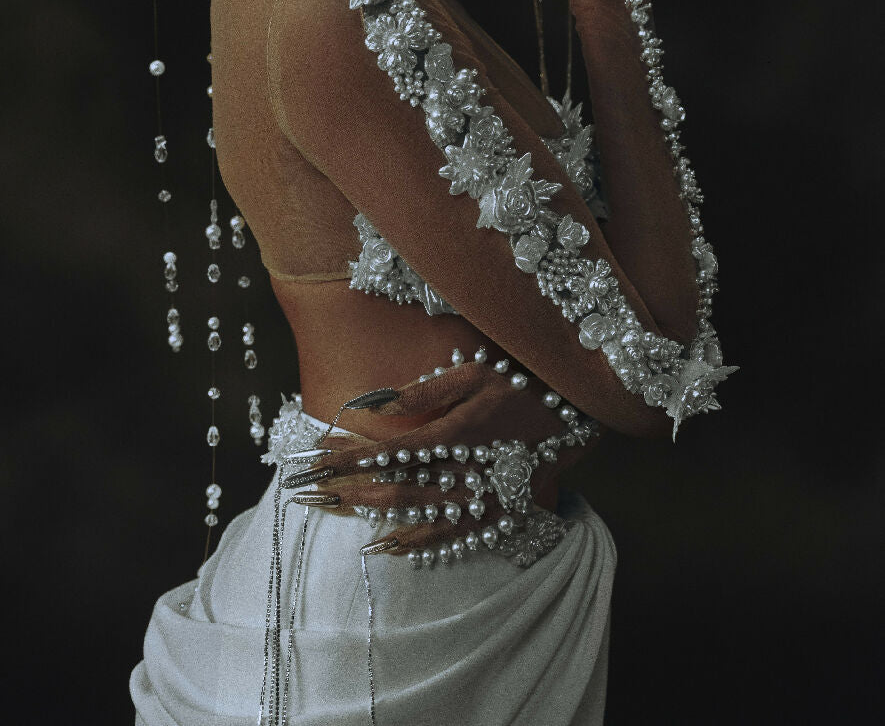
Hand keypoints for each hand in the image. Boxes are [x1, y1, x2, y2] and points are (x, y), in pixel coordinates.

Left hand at [284, 358, 604, 557]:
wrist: (574, 418)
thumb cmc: (521, 386)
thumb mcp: (476, 373)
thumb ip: (427, 390)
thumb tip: (380, 401)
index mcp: (457, 436)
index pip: (390, 450)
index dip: (350, 455)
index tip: (315, 456)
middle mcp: (466, 474)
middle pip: (394, 489)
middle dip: (347, 489)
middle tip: (307, 491)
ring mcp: (481, 501)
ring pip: (416, 517)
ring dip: (371, 517)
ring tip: (332, 514)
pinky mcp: (495, 516)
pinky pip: (449, 539)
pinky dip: (415, 544)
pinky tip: (387, 546)